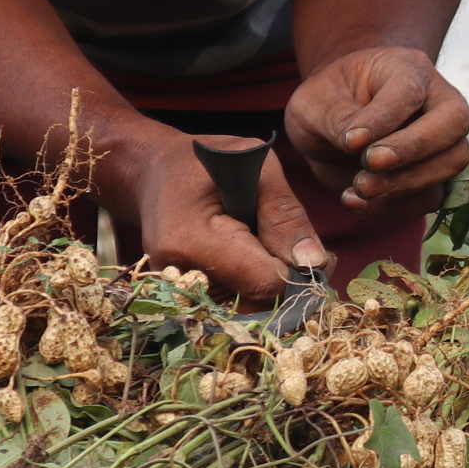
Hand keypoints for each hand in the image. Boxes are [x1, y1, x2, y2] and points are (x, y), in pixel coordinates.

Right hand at [110, 124, 328, 301]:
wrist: (154, 173)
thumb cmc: (207, 161)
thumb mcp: (255, 165)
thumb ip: (284, 213)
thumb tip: (314, 262)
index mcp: (191, 239)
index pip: (264, 281)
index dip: (296, 268)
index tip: (308, 247)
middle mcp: (178, 275)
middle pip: (258, 300)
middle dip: (284, 276)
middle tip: (287, 240)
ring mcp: (177, 291)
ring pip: (249, 306)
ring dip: (267, 279)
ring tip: (260, 240)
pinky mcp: (183, 297)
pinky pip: (233, 303)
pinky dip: (249, 283)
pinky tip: (246, 254)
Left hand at [285, 46, 468, 216]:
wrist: (332, 125)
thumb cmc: (326, 103)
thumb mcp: (313, 102)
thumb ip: (335, 117)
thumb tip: (359, 144)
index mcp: (406, 69)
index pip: (410, 91)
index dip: (384, 119)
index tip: (352, 141)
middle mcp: (436, 100)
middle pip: (454, 123)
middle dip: (412, 151)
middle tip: (369, 166)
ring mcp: (443, 140)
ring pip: (451, 163)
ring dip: (406, 184)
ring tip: (359, 188)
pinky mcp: (435, 177)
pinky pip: (432, 197)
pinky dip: (396, 207)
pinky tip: (357, 201)